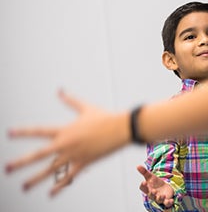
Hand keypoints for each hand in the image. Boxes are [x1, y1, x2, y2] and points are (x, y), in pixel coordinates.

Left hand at [5, 90, 129, 195]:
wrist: (121, 128)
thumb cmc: (104, 117)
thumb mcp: (86, 108)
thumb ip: (70, 100)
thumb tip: (60, 91)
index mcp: (65, 130)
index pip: (39, 131)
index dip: (24, 131)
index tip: (10, 133)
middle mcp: (66, 144)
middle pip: (39, 155)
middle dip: (22, 162)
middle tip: (7, 168)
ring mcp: (75, 155)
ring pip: (51, 170)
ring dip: (35, 179)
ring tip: (24, 187)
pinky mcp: (84, 163)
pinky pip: (69, 176)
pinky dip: (59, 185)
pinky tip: (51, 193)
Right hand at [137, 165, 174, 208]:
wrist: (164, 188)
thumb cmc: (156, 183)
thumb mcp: (150, 177)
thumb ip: (144, 172)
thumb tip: (138, 166)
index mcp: (148, 189)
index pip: (143, 188)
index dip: (143, 186)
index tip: (144, 182)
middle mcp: (153, 194)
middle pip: (151, 195)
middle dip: (152, 193)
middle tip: (153, 190)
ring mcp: (159, 198)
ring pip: (159, 200)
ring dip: (160, 198)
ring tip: (162, 195)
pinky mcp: (166, 200)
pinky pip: (167, 203)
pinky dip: (169, 202)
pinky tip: (171, 200)